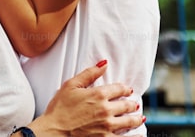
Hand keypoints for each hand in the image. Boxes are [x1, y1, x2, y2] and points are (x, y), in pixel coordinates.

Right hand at [29, 61, 143, 136]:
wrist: (54, 131)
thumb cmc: (59, 108)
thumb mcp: (71, 85)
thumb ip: (89, 74)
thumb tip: (104, 64)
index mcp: (98, 95)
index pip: (119, 89)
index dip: (125, 89)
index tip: (127, 90)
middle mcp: (106, 110)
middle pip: (126, 105)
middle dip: (131, 104)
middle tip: (134, 104)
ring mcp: (107, 126)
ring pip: (129, 122)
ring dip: (136, 118)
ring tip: (140, 117)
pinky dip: (136, 136)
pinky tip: (140, 134)